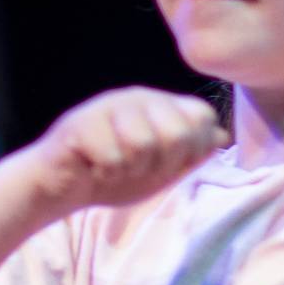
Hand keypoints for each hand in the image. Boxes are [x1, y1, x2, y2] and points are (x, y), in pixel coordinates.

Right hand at [22, 87, 225, 217]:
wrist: (63, 187)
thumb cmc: (114, 176)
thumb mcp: (161, 170)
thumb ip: (191, 154)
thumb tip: (220, 135)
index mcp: (159, 105)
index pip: (201, 116)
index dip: (193, 149)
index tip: (169, 162)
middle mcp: (136, 98)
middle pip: (178, 132)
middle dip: (160, 163)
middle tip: (136, 166)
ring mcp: (107, 107)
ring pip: (143, 145)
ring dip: (130, 169)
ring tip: (114, 166)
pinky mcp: (80, 124)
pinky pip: (113, 159)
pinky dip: (105, 173)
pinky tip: (93, 167)